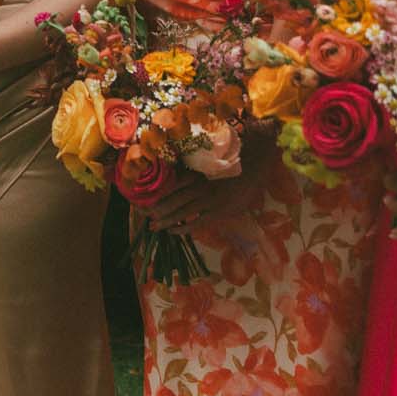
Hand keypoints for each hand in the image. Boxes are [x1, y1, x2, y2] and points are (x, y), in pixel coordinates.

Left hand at [141, 135, 277, 232]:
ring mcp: (208, 200)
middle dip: (157, 209)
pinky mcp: (218, 211)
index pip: (169, 186)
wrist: (253, 167)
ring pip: (182, 212)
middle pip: (172, 199)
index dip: (156, 194)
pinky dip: (184, 227)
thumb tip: (171, 176)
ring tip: (153, 226)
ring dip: (166, 219)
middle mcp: (198, 186)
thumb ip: (190, 171)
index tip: (143, 200)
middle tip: (144, 216)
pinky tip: (173, 231)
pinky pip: (197, 222)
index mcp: (194, 174)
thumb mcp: (205, 164)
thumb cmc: (228, 165)